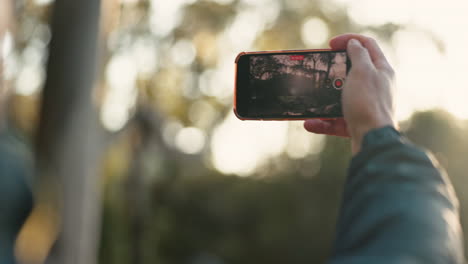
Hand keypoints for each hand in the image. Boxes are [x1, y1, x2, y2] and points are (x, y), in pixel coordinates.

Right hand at [304, 34, 396, 153]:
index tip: (330, 44)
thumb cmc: (368, 103)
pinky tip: (310, 123)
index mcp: (382, 70)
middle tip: (321, 69)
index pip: (367, 45)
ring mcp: (366, 106)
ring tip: (311, 98)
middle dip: (334, 70)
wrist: (372, 140)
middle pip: (353, 71)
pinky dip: (322, 122)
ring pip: (341, 97)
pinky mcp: (356, 123)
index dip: (349, 39)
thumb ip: (358, 54)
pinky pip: (335, 120)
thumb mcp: (362, 71)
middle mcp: (376, 87)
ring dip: (324, 98)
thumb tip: (354, 44)